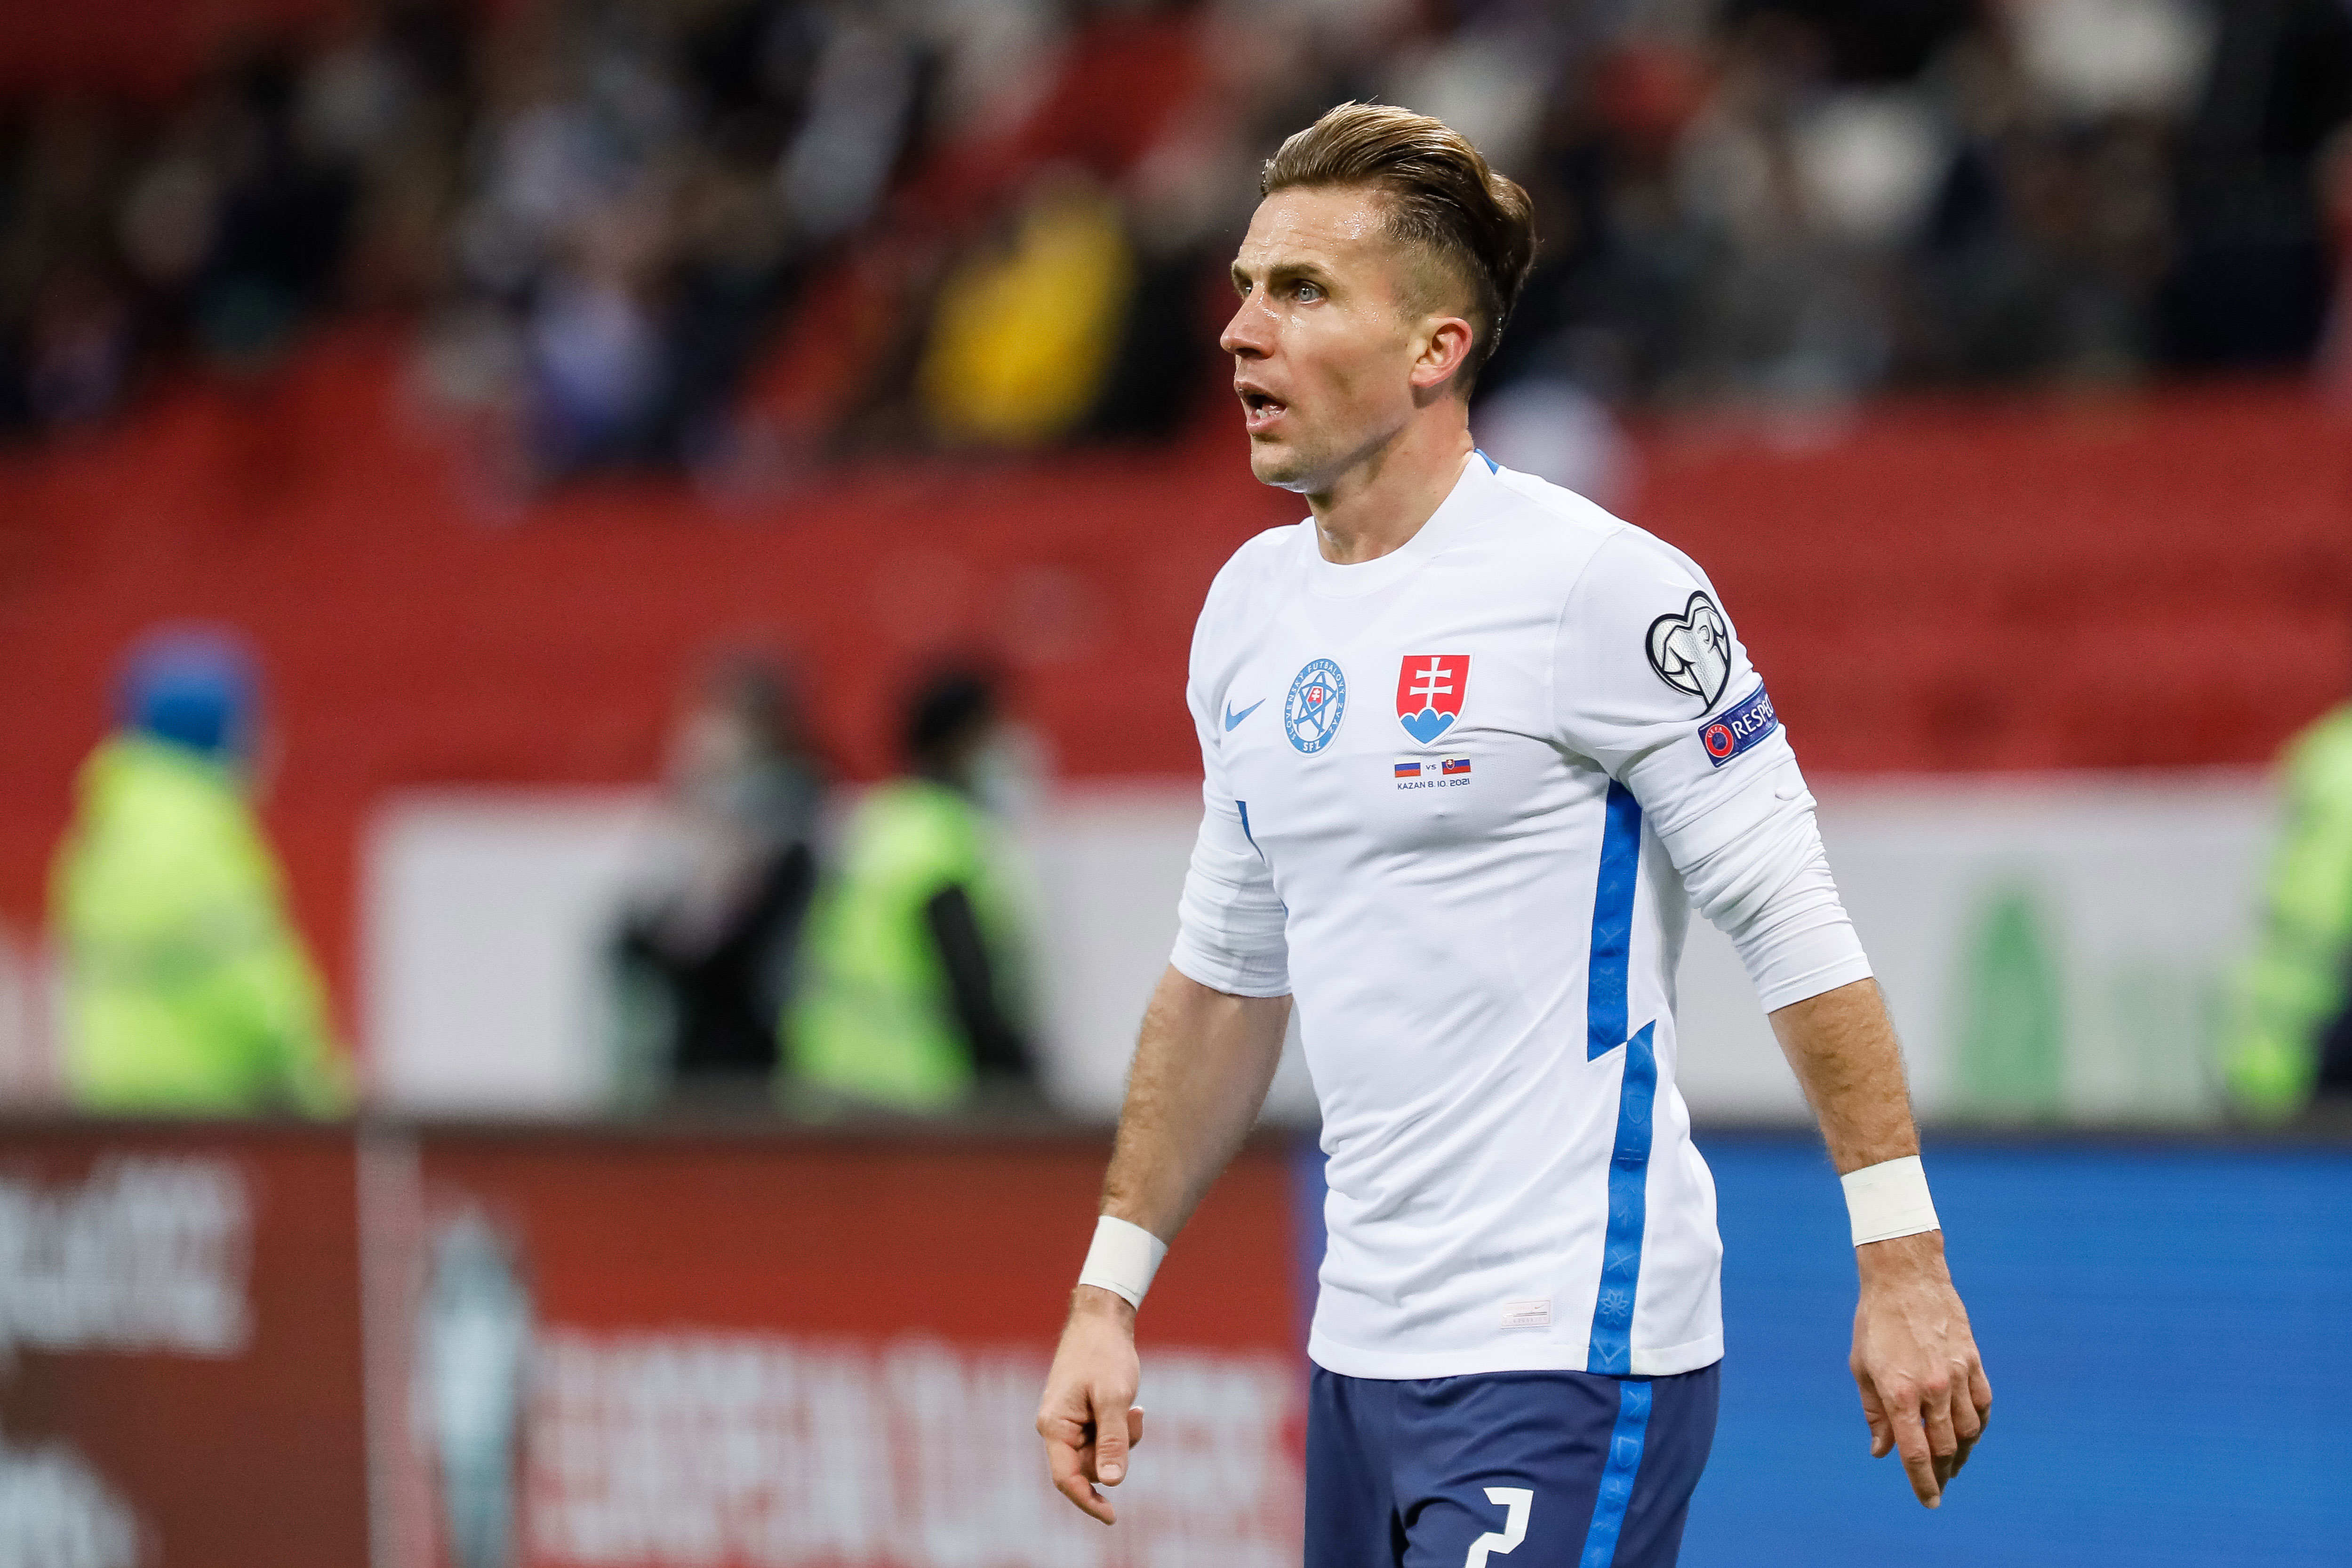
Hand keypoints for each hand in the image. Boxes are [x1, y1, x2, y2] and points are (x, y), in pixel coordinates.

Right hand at [1036, 1286, 1146, 1523]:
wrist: (1101, 1319)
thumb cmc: (1104, 1354)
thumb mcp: (1114, 1398)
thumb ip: (1113, 1440)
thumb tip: (1111, 1482)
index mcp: (1054, 1426)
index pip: (1067, 1478)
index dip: (1088, 1501)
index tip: (1112, 1518)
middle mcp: (1057, 1428)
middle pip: (1088, 1467)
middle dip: (1116, 1454)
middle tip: (1136, 1418)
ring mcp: (1070, 1422)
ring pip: (1099, 1454)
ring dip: (1122, 1439)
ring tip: (1135, 1408)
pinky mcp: (1083, 1415)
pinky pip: (1104, 1438)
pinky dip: (1121, 1429)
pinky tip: (1132, 1406)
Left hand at [1851, 1230, 1991, 1507]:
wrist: (1905, 1278)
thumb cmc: (1875, 1322)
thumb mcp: (1862, 1367)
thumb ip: (1874, 1413)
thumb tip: (1882, 1452)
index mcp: (1899, 1392)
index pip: (1915, 1453)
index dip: (1922, 1483)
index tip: (1928, 1502)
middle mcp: (1932, 1388)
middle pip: (1944, 1448)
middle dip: (1941, 1473)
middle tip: (1937, 1484)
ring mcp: (1957, 1375)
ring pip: (1969, 1431)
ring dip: (1961, 1454)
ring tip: (1951, 1465)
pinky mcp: (1973, 1362)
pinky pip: (1983, 1405)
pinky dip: (1979, 1425)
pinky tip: (1970, 1435)